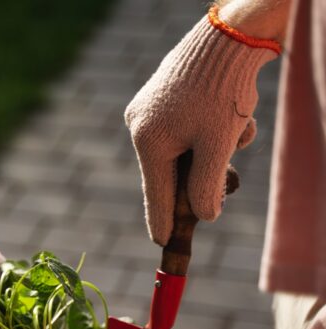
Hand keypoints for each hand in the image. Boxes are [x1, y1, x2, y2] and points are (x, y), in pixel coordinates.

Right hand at [125, 7, 278, 244]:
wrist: (230, 35)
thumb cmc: (222, 92)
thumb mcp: (218, 146)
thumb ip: (208, 187)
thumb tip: (205, 216)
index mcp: (148, 142)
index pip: (156, 194)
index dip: (162, 221)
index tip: (162, 243)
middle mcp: (141, 126)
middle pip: (173, 170)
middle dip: (205, 171)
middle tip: (230, 178)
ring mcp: (150, 109)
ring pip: (187, 147)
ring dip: (216, 147)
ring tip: (237, 127)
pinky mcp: (164, 96)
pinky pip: (188, 126)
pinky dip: (213, 128)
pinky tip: (232, 111)